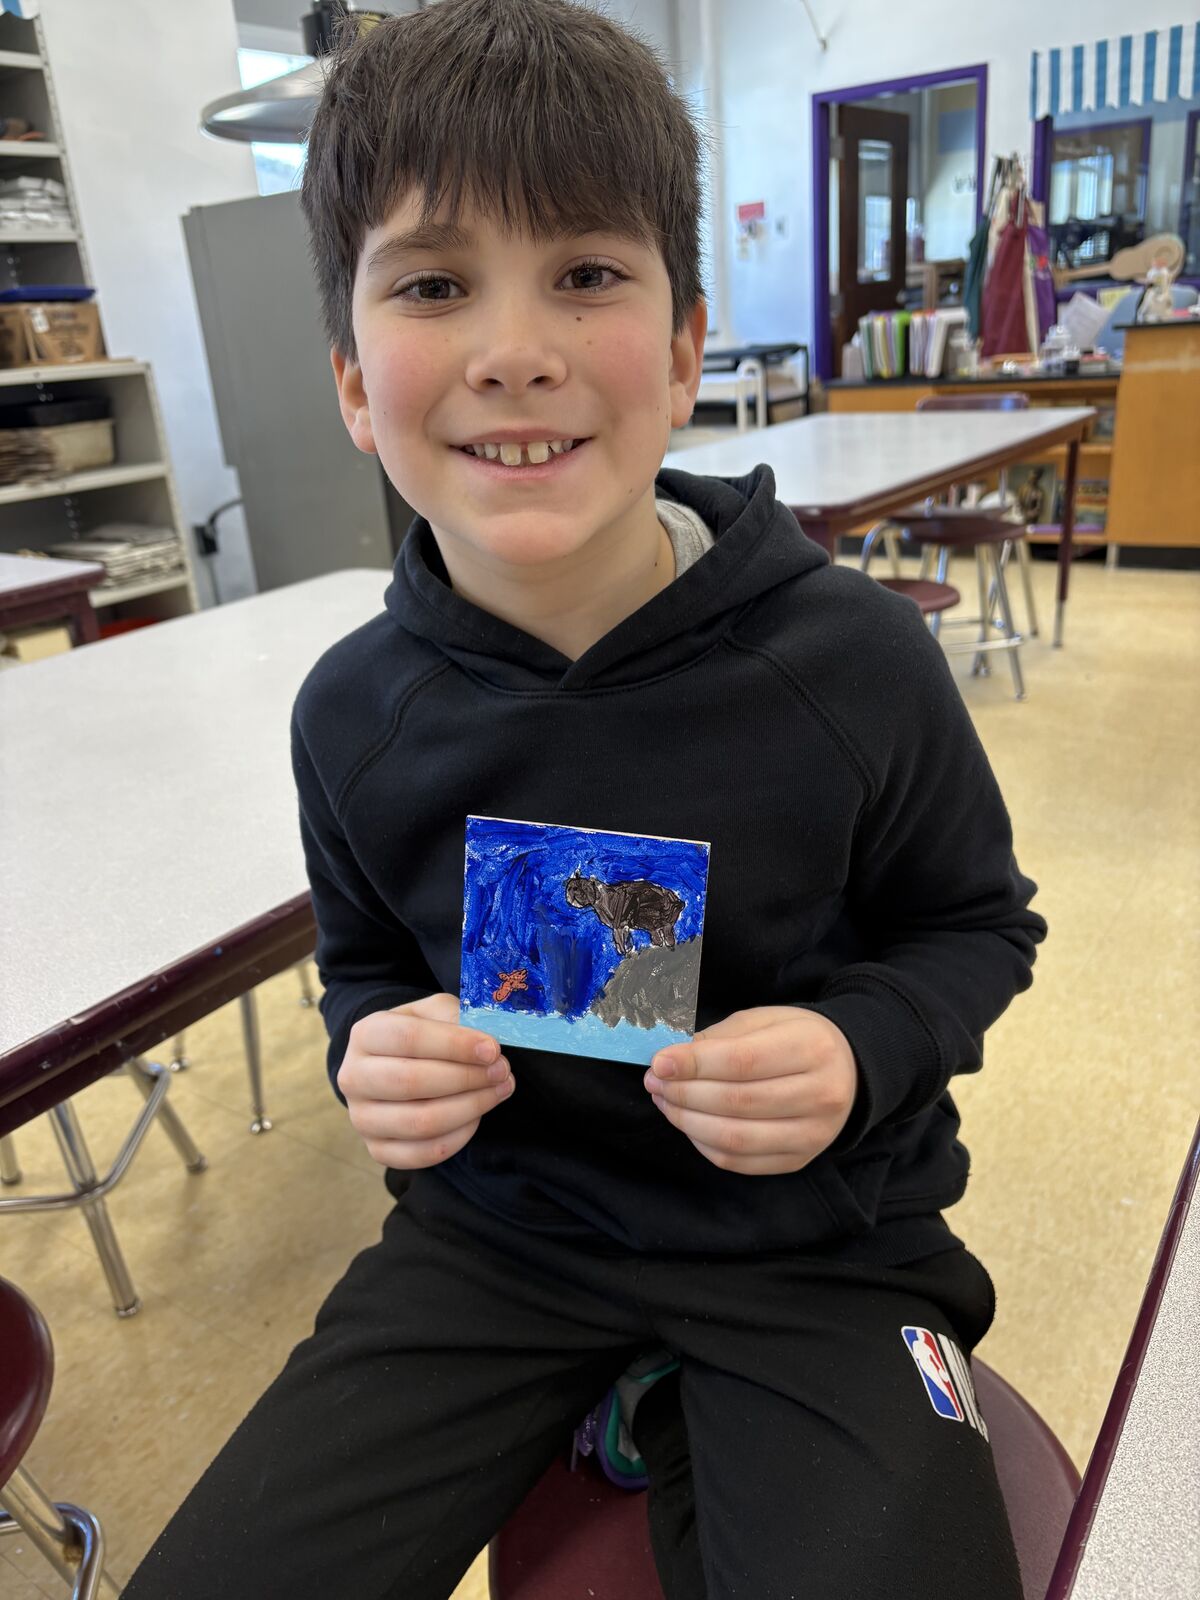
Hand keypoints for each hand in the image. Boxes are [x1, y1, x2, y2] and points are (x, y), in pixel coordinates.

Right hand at [337, 992, 513, 1169]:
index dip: (455, 1045)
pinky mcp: (378, 1150)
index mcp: (365, 1034)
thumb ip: (456, 1019)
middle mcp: (353, 1077)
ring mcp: (362, 1118)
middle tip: (502, 1071)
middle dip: (466, 1077)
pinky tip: (477, 1116)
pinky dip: (458, 1136)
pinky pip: (424, 1153)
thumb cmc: (420, 1035)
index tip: (492, 1049)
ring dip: (470, 1107)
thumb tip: (486, 1046)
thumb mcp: (434, 1012)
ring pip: (421, 1122)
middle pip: (411, 1082)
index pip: (408, 1038)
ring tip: (499, 1090)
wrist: (392, 1066)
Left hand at [643, 1006, 857, 1174]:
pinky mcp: (799, 1160)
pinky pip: (740, 1162)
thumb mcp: (764, 1020)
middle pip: (737, 1102)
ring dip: (688, 1122)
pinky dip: (704, 1144)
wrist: (848, 1069)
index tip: (660, 1062)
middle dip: (684, 1093)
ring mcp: (812, 1134)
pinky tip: (689, 1124)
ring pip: (736, 1138)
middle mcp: (820, 1095)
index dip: (695, 1065)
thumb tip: (672, 1061)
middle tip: (654, 1081)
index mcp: (812, 1049)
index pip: (743, 1061)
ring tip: (665, 1101)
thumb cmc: (797, 1038)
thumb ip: (720, 1039)